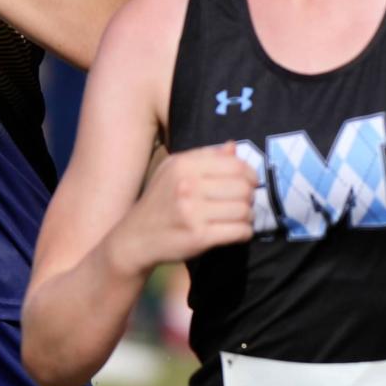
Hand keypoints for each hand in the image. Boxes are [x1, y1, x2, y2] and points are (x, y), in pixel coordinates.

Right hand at [109, 143, 256, 275]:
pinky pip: (239, 231)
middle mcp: (187, 186)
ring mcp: (193, 213)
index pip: (235, 164)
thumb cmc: (159, 202)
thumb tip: (233, 147)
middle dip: (250, 197)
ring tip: (241, 218)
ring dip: (248, 216)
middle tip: (246, 203)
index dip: (250, 174)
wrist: (135, 238)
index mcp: (183, 165)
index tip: (250, 183)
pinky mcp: (199, 237)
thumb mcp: (173, 171)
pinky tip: (237, 232)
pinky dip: (244, 232)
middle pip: (243, 188)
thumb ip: (204, 157)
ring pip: (244, 210)